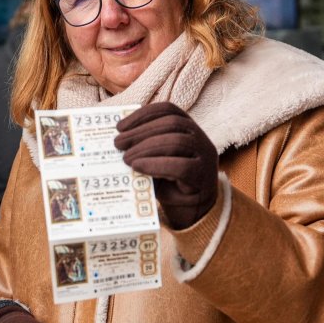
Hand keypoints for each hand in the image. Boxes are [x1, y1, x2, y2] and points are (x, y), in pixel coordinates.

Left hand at [115, 102, 217, 229]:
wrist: (192, 212)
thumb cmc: (170, 183)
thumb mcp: (155, 160)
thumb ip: (144, 148)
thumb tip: (119, 140)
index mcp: (188, 128)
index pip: (168, 110)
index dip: (143, 115)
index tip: (120, 126)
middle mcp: (200, 138)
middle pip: (171, 124)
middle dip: (140, 132)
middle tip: (118, 144)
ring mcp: (205, 156)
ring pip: (176, 142)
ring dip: (146, 148)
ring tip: (126, 159)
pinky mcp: (204, 176)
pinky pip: (180, 166)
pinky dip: (155, 164)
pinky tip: (138, 167)